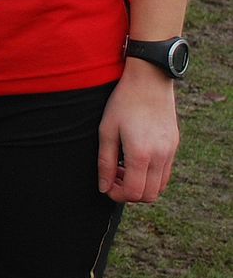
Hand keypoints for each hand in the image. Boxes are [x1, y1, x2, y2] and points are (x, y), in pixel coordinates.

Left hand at [97, 60, 179, 202]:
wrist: (149, 82)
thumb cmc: (122, 103)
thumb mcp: (106, 130)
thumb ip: (104, 162)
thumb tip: (103, 187)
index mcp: (140, 154)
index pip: (132, 192)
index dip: (116, 195)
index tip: (105, 184)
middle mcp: (160, 157)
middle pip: (148, 196)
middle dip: (128, 193)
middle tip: (113, 176)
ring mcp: (170, 153)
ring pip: (159, 188)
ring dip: (140, 185)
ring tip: (122, 167)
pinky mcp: (175, 147)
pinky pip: (165, 174)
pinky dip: (151, 176)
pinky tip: (135, 160)